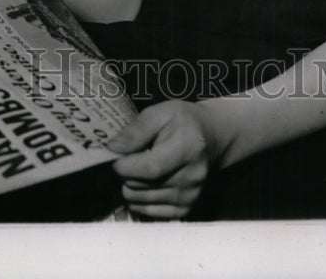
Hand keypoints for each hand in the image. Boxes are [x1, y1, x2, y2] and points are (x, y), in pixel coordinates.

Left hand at [108, 101, 216, 219]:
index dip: (125, 166)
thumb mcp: (160, 113)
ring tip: (139, 168)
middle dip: (126, 173)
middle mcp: (192, 177)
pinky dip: (139, 198)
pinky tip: (145, 182)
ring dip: (131, 185)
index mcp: (187, 149)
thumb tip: (113, 148)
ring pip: (140, 200)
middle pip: (142, 186)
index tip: (114, 157)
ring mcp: (189, 196)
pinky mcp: (185, 209)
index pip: (150, 168)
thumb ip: (137, 130)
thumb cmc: (183, 121)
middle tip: (129, 158)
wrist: (212, 137)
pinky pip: (148, 212)